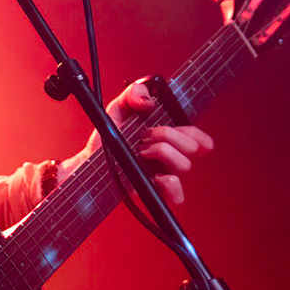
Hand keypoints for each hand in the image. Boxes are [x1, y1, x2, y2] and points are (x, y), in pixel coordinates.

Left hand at [66, 79, 215, 204]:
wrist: (91, 161)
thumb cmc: (109, 136)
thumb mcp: (119, 108)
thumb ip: (135, 93)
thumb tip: (148, 101)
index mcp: (169, 139)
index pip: (198, 139)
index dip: (195, 133)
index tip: (176, 124)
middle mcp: (170, 158)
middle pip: (193, 147)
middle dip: (169, 135)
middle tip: (145, 135)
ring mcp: (164, 176)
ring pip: (185, 165)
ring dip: (162, 152)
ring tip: (141, 151)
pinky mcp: (155, 193)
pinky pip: (177, 195)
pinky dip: (168, 183)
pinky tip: (153, 175)